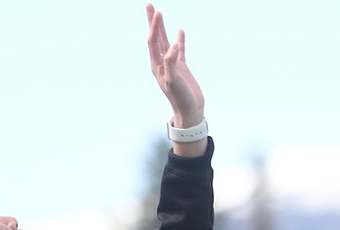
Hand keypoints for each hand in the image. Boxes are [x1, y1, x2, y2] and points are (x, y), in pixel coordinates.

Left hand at [146, 3, 204, 130]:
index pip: (153, 42)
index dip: (154, 26)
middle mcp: (162, 63)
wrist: (190, 111)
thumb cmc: (180, 98)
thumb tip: (171, 45)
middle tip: (149, 5)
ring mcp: (172, 64)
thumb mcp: (174, 81)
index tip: (157, 12)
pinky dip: (179, 40)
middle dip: (153, 21)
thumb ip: (171, 63)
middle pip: (155, 38)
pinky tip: (179, 31)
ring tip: (160, 13)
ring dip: (162, 27)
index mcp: (157, 66)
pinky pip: (179, 50)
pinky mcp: (181, 68)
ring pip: (165, 41)